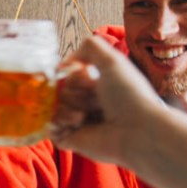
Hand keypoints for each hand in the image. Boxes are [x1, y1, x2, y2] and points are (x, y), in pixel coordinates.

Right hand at [49, 35, 161, 162]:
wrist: (136, 130)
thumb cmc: (128, 95)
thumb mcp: (112, 60)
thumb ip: (90, 47)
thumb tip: (64, 62)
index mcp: (97, 86)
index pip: (70, 76)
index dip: (74, 75)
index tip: (87, 78)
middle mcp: (87, 104)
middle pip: (60, 91)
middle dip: (74, 94)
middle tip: (94, 102)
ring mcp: (79, 122)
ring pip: (54, 109)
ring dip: (67, 108)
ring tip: (84, 116)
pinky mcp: (72, 140)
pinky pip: (50, 129)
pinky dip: (58, 124)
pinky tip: (75, 124)